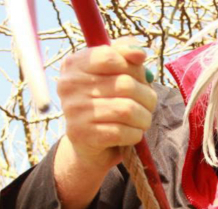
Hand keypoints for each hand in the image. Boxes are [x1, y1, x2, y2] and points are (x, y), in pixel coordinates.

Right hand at [57, 37, 157, 172]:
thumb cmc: (104, 102)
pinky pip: (122, 132)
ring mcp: (73, 111)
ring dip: (144, 117)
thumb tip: (140, 53)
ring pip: (127, 109)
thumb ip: (125, 54)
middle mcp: (69, 85)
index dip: (134, 68)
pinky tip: (132, 134)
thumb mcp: (112, 73)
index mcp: (74, 64)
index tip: (142, 78)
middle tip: (148, 105)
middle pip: (125, 84)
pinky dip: (135, 134)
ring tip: (143, 120)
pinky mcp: (82, 135)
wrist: (87, 145)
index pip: (111, 56)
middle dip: (147, 96)